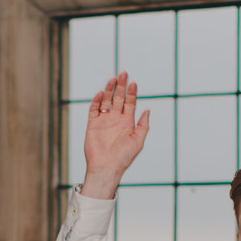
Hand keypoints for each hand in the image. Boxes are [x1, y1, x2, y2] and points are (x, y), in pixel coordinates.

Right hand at [81, 71, 150, 199]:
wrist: (106, 168)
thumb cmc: (124, 157)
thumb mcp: (138, 141)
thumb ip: (143, 125)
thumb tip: (147, 109)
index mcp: (127, 122)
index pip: (130, 102)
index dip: (131, 92)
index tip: (133, 82)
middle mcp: (115, 119)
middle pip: (118, 98)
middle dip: (121, 86)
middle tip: (123, 73)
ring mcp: (104, 121)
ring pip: (106, 100)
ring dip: (109, 89)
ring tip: (112, 79)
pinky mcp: (92, 124)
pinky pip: (94, 109)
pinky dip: (96, 100)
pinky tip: (100, 93)